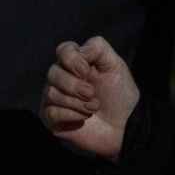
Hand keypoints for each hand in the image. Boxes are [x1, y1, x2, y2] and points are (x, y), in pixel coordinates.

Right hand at [38, 36, 139, 160]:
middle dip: (75, 85)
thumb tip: (79, 50)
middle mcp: (62, 78)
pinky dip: (71, 115)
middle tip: (92, 94)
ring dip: (76, 102)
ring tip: (93, 108)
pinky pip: (51, 112)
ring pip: (51, 93)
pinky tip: (83, 118)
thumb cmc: (119, 95)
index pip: (63, 50)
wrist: (123, 126)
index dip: (72, 60)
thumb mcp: (115, 65)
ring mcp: (55, 98)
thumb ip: (98, 48)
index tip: (87, 71)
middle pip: (53, 73)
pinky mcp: (52, 118)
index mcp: (76, 63)